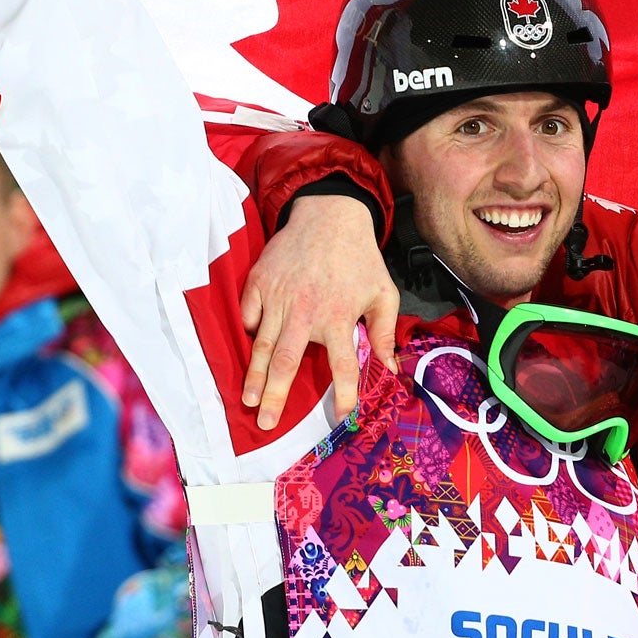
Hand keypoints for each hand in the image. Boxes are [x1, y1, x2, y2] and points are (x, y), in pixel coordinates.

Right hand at [241, 195, 398, 429]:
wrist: (329, 215)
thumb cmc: (360, 258)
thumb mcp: (384, 293)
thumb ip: (386, 332)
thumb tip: (389, 368)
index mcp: (338, 317)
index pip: (342, 366)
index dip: (344, 394)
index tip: (341, 416)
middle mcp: (305, 313)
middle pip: (287, 364)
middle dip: (275, 397)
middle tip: (266, 423)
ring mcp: (278, 298)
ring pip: (263, 346)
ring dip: (254, 376)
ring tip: (248, 400)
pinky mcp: (259, 283)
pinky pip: (249, 316)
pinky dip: (249, 333)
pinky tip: (251, 350)